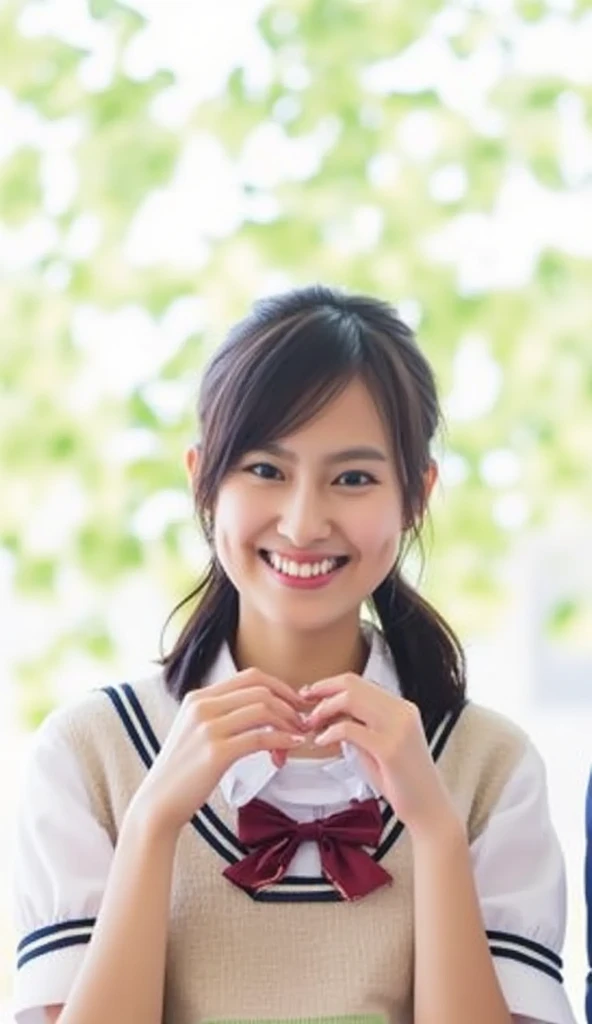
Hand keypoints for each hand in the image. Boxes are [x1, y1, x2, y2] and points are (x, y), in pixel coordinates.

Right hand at [132, 669, 307, 836]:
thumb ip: (222, 716)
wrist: (158, 804)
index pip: (250, 676)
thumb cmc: (183, 772)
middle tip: (302, 723)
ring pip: (263, 710)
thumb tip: (263, 711)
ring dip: (288, 723)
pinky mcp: (215, 752)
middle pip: (261, 690)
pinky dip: (282, 740)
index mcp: (198, 697)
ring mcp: (207, 728)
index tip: (296, 703)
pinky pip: (260, 738)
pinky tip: (289, 748)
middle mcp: (202, 706)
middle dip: (289, 704)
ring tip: (296, 740)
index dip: (280, 686)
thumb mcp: (196, 732)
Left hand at [301, 673, 457, 838]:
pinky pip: (350, 728)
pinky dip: (330, 732)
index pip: (359, 682)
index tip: (310, 694)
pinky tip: (321, 741)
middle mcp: (401, 711)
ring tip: (311, 724)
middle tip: (304, 704)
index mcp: (401, 707)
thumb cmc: (401, 780)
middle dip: (322, 691)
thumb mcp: (380, 744)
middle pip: (352, 684)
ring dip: (324, 709)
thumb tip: (330, 714)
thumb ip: (361, 726)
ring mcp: (397, 728)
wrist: (429, 808)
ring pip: (350, 699)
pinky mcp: (389, 748)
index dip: (330, 685)